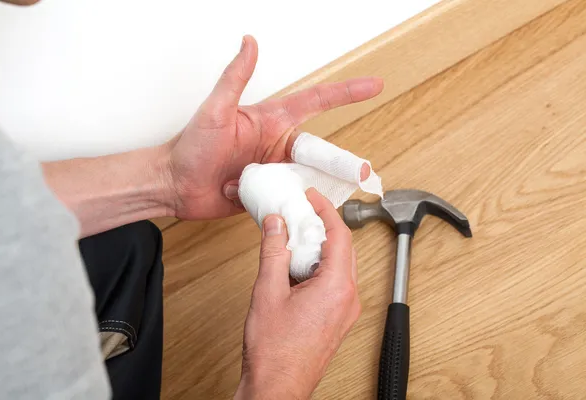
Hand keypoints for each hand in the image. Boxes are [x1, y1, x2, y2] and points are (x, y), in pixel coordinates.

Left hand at [164, 35, 382, 219]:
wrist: (174, 186)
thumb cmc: (190, 147)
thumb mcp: (215, 110)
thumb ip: (235, 78)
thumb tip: (249, 43)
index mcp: (271, 122)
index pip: (316, 102)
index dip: (346, 93)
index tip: (373, 85)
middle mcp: (277, 146)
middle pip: (320, 150)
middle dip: (340, 161)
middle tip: (359, 170)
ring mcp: (274, 171)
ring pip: (309, 177)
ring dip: (318, 186)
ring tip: (322, 194)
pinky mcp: (268, 194)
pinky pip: (291, 198)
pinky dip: (297, 204)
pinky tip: (298, 209)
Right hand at [234, 189, 360, 399]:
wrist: (277, 387)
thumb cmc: (274, 351)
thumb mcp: (267, 291)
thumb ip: (273, 251)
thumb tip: (276, 224)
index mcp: (337, 287)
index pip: (340, 235)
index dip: (325, 211)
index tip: (311, 197)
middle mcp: (349, 297)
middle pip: (344, 247)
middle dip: (323, 226)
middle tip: (301, 213)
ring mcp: (347, 310)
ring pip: (341, 264)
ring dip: (321, 247)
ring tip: (296, 237)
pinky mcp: (339, 318)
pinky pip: (337, 281)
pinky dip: (321, 266)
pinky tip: (299, 265)